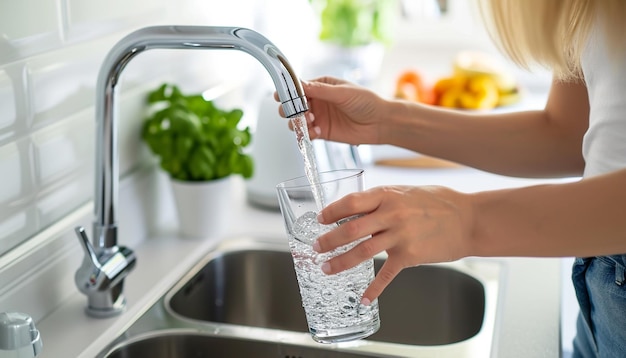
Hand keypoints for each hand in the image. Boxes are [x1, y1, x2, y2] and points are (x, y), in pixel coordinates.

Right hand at [276, 76, 389, 145]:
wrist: (380, 123)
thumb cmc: (367, 102)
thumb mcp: (343, 92)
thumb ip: (320, 90)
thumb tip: (300, 84)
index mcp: (321, 86)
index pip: (298, 87)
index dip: (288, 91)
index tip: (282, 96)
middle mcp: (317, 101)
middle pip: (293, 105)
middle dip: (290, 109)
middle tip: (297, 112)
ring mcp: (318, 117)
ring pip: (296, 121)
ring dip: (298, 122)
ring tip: (310, 121)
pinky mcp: (322, 132)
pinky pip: (307, 134)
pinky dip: (307, 134)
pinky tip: (317, 131)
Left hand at [315, 185, 473, 303]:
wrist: (469, 220)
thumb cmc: (439, 202)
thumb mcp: (406, 191)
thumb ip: (382, 200)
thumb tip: (355, 208)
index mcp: (388, 195)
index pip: (351, 203)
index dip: (332, 212)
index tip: (320, 219)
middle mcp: (392, 214)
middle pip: (350, 230)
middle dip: (329, 240)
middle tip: (316, 247)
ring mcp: (400, 236)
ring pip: (362, 252)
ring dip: (340, 262)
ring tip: (327, 268)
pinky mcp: (410, 256)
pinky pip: (386, 275)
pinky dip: (374, 289)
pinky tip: (365, 298)